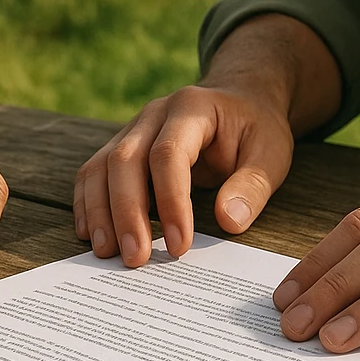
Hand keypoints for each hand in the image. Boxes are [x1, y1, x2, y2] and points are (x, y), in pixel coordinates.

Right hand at [73, 14, 340, 267]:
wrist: (237, 101)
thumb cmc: (254, 129)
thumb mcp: (271, 152)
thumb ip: (253, 185)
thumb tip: (230, 221)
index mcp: (190, 108)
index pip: (168, 154)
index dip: (170, 201)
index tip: (180, 245)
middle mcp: (152, 115)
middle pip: (125, 160)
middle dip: (126, 212)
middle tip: (135, 259)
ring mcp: (131, 130)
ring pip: (101, 167)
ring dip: (100, 212)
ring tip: (107, 253)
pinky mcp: (121, 147)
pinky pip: (93, 173)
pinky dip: (88, 204)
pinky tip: (92, 234)